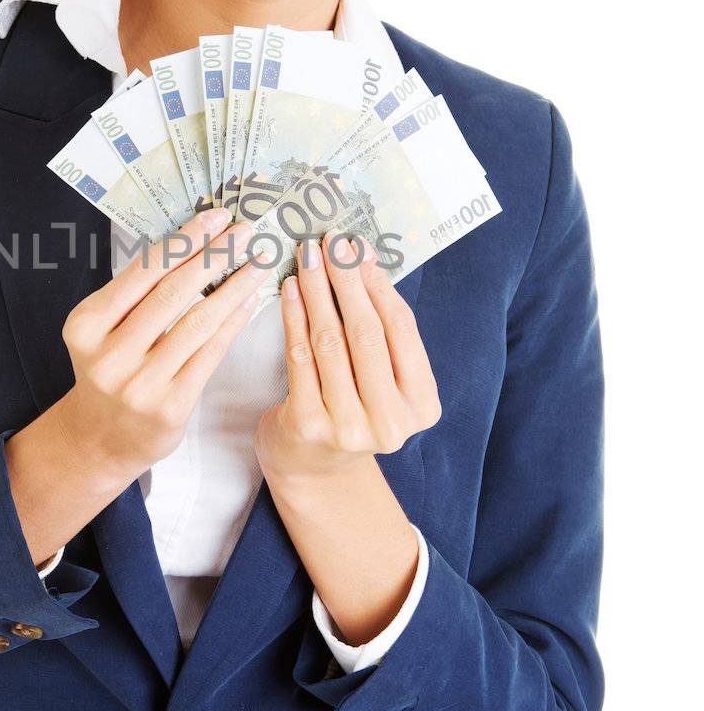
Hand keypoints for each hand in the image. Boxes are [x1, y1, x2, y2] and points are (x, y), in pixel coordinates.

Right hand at [58, 209, 272, 484]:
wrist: (101, 437)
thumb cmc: (110, 369)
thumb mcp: (102, 329)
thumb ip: (136, 293)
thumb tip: (193, 241)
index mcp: (87, 325)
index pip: (142, 271)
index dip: (184, 241)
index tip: (215, 217)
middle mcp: (109, 355)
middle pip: (172, 293)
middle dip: (214, 256)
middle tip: (244, 231)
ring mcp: (140, 384)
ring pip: (197, 323)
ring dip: (233, 287)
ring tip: (257, 262)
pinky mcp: (171, 406)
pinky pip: (210, 354)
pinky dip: (233, 323)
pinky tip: (249, 301)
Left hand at [254, 230, 441, 483]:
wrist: (312, 467)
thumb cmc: (350, 409)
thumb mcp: (381, 380)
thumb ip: (381, 335)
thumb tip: (362, 262)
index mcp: (421, 406)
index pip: (401, 330)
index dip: (378, 284)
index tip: (359, 249)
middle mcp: (391, 422)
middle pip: (366, 332)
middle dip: (346, 280)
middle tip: (330, 243)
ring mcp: (349, 427)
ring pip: (330, 341)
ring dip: (317, 291)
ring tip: (306, 258)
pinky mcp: (308, 425)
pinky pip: (300, 357)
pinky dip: (294, 317)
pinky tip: (289, 290)